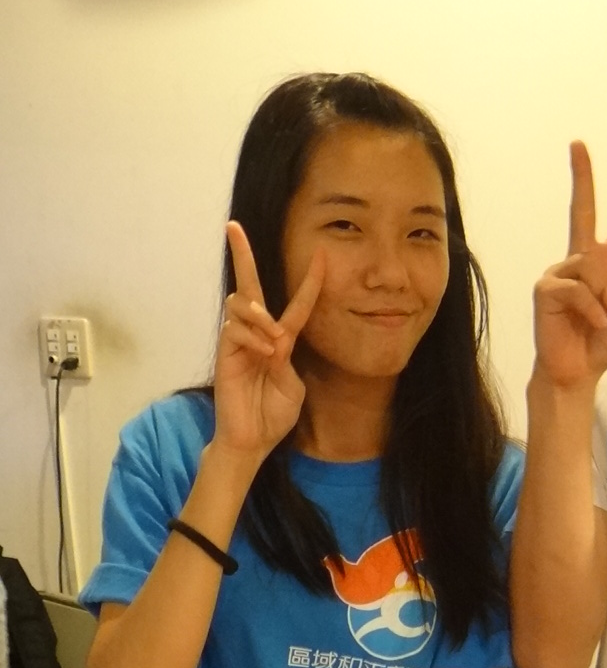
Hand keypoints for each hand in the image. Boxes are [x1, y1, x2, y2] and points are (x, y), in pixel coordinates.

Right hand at [212, 222, 324, 461]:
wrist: (253, 441)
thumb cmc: (272, 416)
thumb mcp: (294, 387)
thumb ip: (289, 361)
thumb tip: (279, 342)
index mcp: (279, 341)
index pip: (297, 304)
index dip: (310, 281)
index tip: (321, 254)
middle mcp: (256, 334)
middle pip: (248, 286)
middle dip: (240, 255)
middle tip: (233, 226)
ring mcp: (238, 342)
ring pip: (240, 304)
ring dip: (260, 316)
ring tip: (273, 341)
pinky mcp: (224, 353)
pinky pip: (235, 330)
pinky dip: (253, 338)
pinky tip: (263, 355)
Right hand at [532, 143, 606, 389]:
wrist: (575, 372)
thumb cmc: (603, 345)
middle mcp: (583, 262)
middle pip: (582, 210)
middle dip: (581, 178)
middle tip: (578, 144)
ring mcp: (562, 272)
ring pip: (590, 271)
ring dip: (603, 304)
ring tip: (599, 325)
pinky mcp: (546, 288)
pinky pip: (576, 290)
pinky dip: (589, 310)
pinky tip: (590, 324)